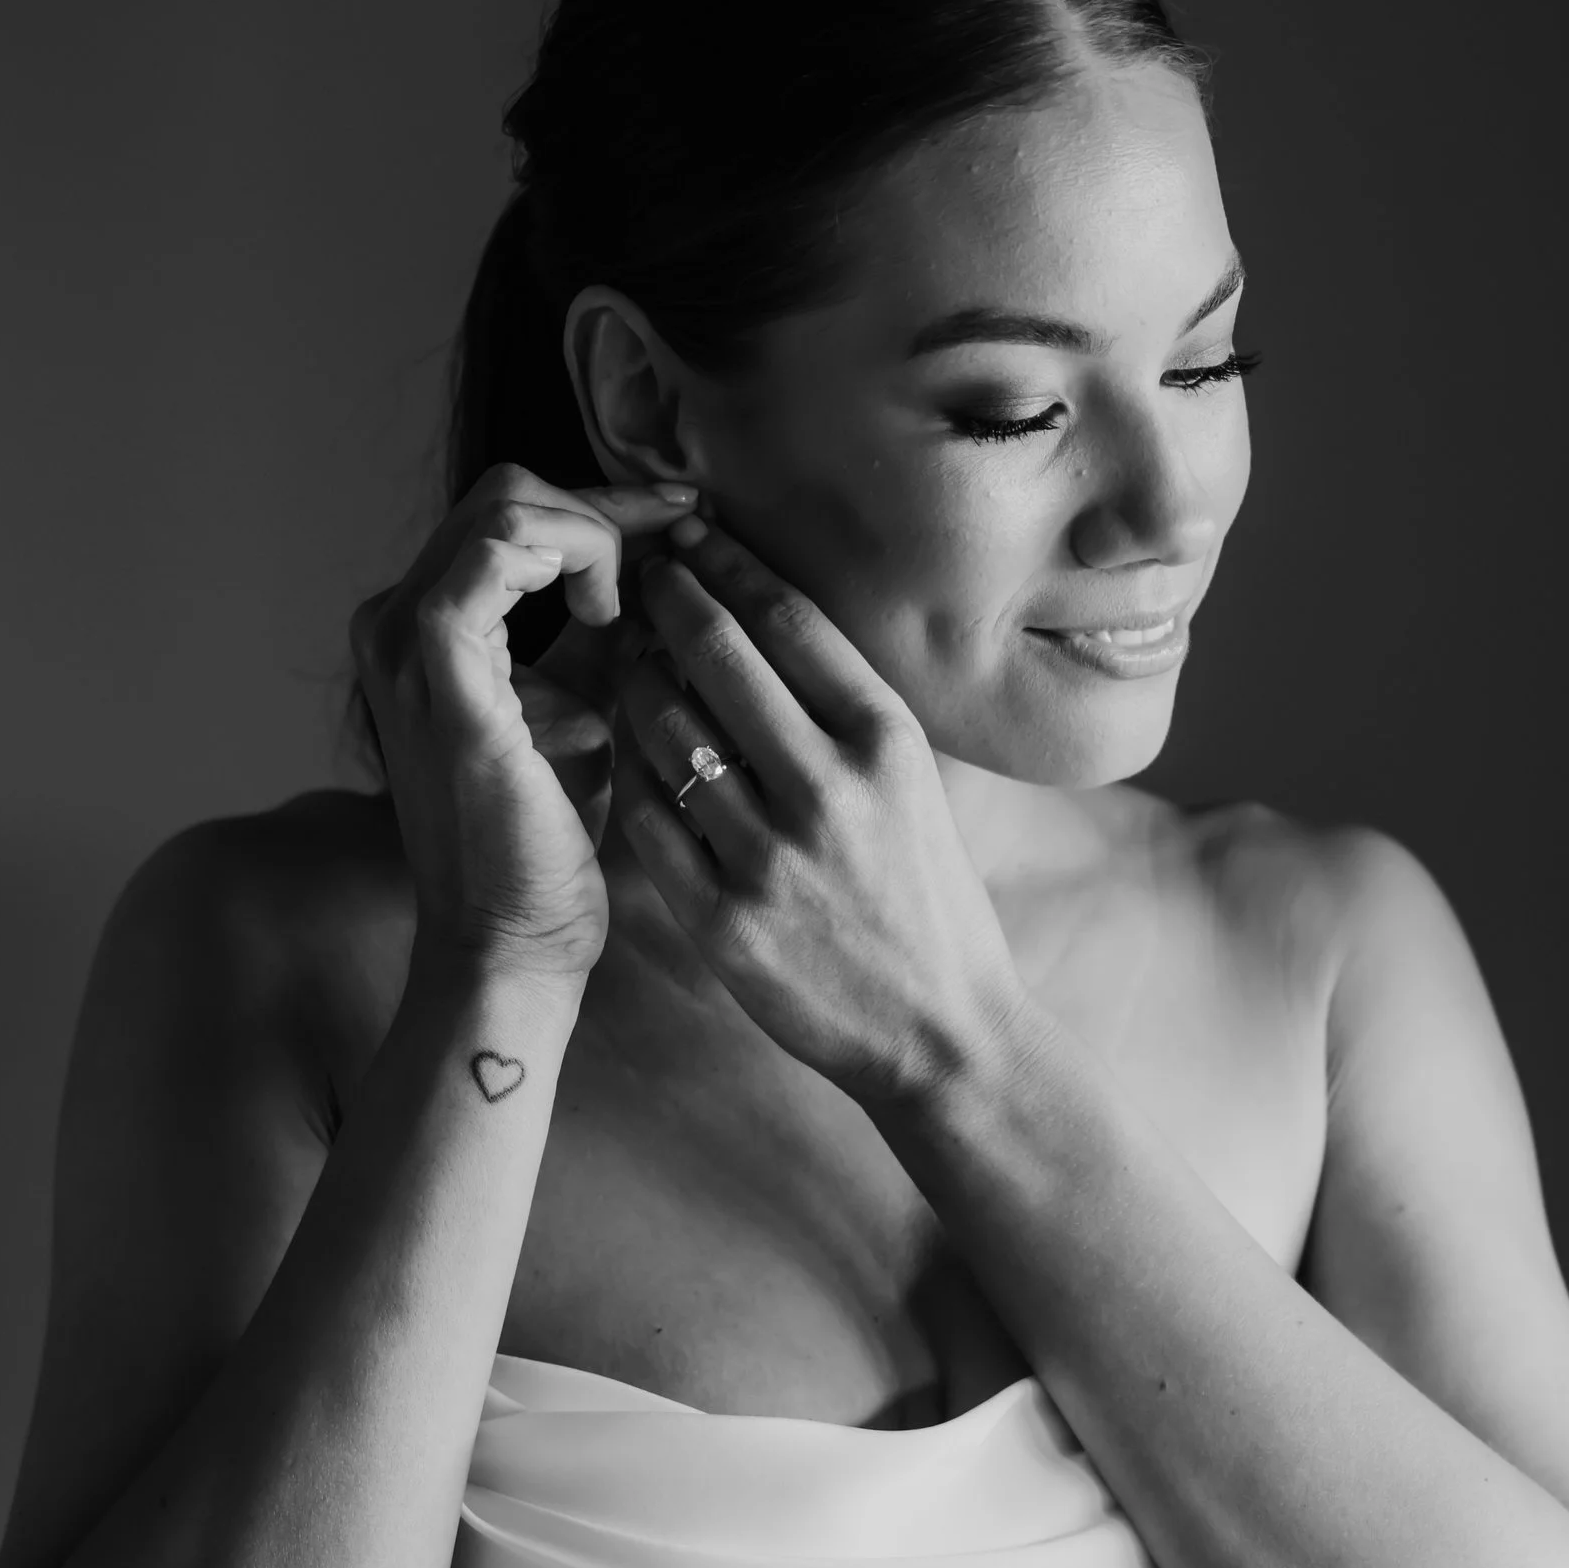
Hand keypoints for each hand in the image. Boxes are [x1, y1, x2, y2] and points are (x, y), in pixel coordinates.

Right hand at [349, 462, 700, 982]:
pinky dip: (569, 559)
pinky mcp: (437, 669)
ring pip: (504, 509)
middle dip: (605, 509)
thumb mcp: (586, 701)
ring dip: (592, 535)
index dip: (603, 505)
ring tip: (632, 607)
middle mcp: (394, 620)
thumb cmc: (551, 832)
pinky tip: (609, 615)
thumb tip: (669, 557)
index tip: (684, 518)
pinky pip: (498, 554)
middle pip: (506, 494)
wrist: (513, 931)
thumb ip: (608, 628)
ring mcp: (404, 642)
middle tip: (677, 549)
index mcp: (421, 626)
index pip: (509, 515)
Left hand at [610, 518, 1032, 1111]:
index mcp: (886, 742)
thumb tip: (763, 616)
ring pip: (665, 731)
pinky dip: (629, 775)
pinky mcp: (724, 921)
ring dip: (634, 682)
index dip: (726, 563)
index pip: (787, 619)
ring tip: (625, 662)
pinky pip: (647, 820)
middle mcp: (829, 788)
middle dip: (664, 600)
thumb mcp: (913, 782)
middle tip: (636, 576)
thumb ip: (844, 707)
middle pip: (716, 656)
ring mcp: (771, 857)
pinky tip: (626, 752)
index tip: (689, 534)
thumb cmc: (928, 896)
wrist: (943, 1032)